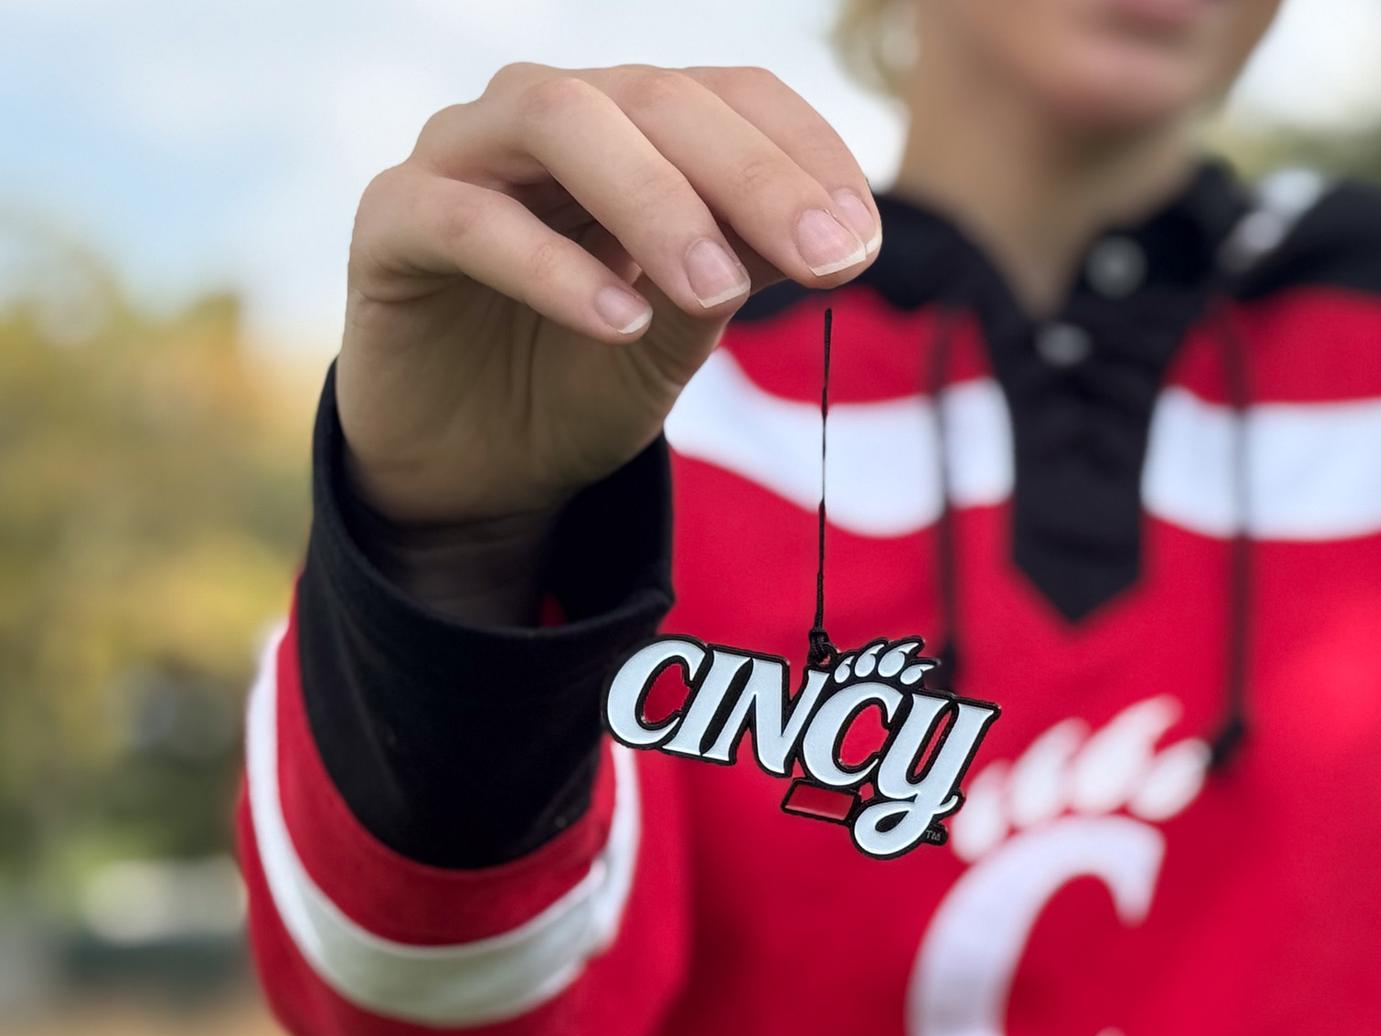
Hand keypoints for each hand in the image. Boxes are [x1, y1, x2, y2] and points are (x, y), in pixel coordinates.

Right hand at [339, 62, 879, 531]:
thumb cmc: (586, 374)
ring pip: (558, 119)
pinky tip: (620, 323)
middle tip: (828, 260)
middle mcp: (547, 114)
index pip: (733, 94)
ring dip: (655, 200)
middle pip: (656, 97)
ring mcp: (460, 155)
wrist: (479, 469)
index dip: (806, 155)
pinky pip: (468, 219)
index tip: (862, 242)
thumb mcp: (686, 326)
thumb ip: (741, 264)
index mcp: (633, 123)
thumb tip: (833, 231)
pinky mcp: (390, 222)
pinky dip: (553, 267)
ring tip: (720, 291)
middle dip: (752, 177)